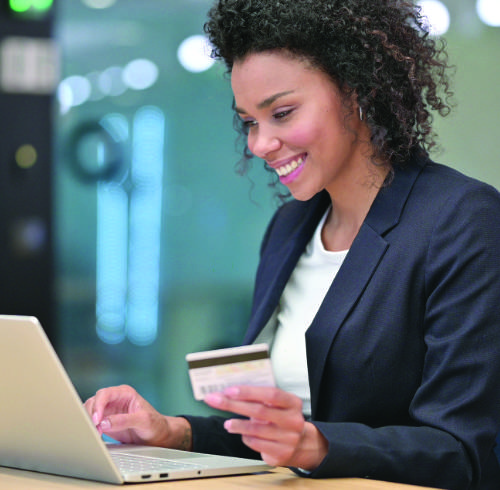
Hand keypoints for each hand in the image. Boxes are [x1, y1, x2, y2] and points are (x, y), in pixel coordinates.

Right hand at [84, 385, 191, 449]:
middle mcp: (115, 399)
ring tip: (95, 433)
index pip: (105, 394)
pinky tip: (95, 435)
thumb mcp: (143, 421)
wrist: (157, 436)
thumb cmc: (154, 424)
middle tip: (94, 429)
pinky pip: (92, 421)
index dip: (98, 406)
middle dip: (91, 414)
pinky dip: (90, 427)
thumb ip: (124, 420)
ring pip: (91, 410)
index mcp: (125, 393)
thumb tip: (104, 423)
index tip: (97, 420)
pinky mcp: (106, 421)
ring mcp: (109, 410)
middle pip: (94, 401)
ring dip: (89, 421)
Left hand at [204, 386, 326, 469]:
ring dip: (238, 425)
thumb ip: (257, 399)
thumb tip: (228, 393)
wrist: (301, 444)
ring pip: (256, 430)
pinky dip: (246, 437)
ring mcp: (289, 438)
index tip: (230, 391)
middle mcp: (293, 420)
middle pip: (259, 410)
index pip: (270, 394)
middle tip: (217, 401)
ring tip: (227, 423)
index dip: (249, 392)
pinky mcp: (281, 453)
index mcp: (292, 403)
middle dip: (234, 405)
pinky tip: (242, 434)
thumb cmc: (281, 419)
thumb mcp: (276, 405)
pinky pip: (257, 444)